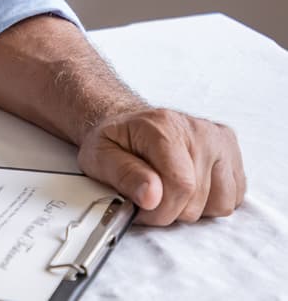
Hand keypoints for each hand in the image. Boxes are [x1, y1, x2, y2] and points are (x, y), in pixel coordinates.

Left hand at [77, 108, 244, 224]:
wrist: (129, 122)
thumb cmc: (116, 140)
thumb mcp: (100, 156)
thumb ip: (124, 175)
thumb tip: (152, 196)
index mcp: (164, 127)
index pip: (181, 184)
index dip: (161, 209)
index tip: (141, 208)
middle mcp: (199, 130)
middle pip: (198, 199)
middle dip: (171, 210)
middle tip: (150, 197)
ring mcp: (220, 141)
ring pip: (220, 203)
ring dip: (193, 208)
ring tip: (169, 190)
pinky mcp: (233, 152)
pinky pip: (233, 198)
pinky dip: (210, 202)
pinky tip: (189, 187)